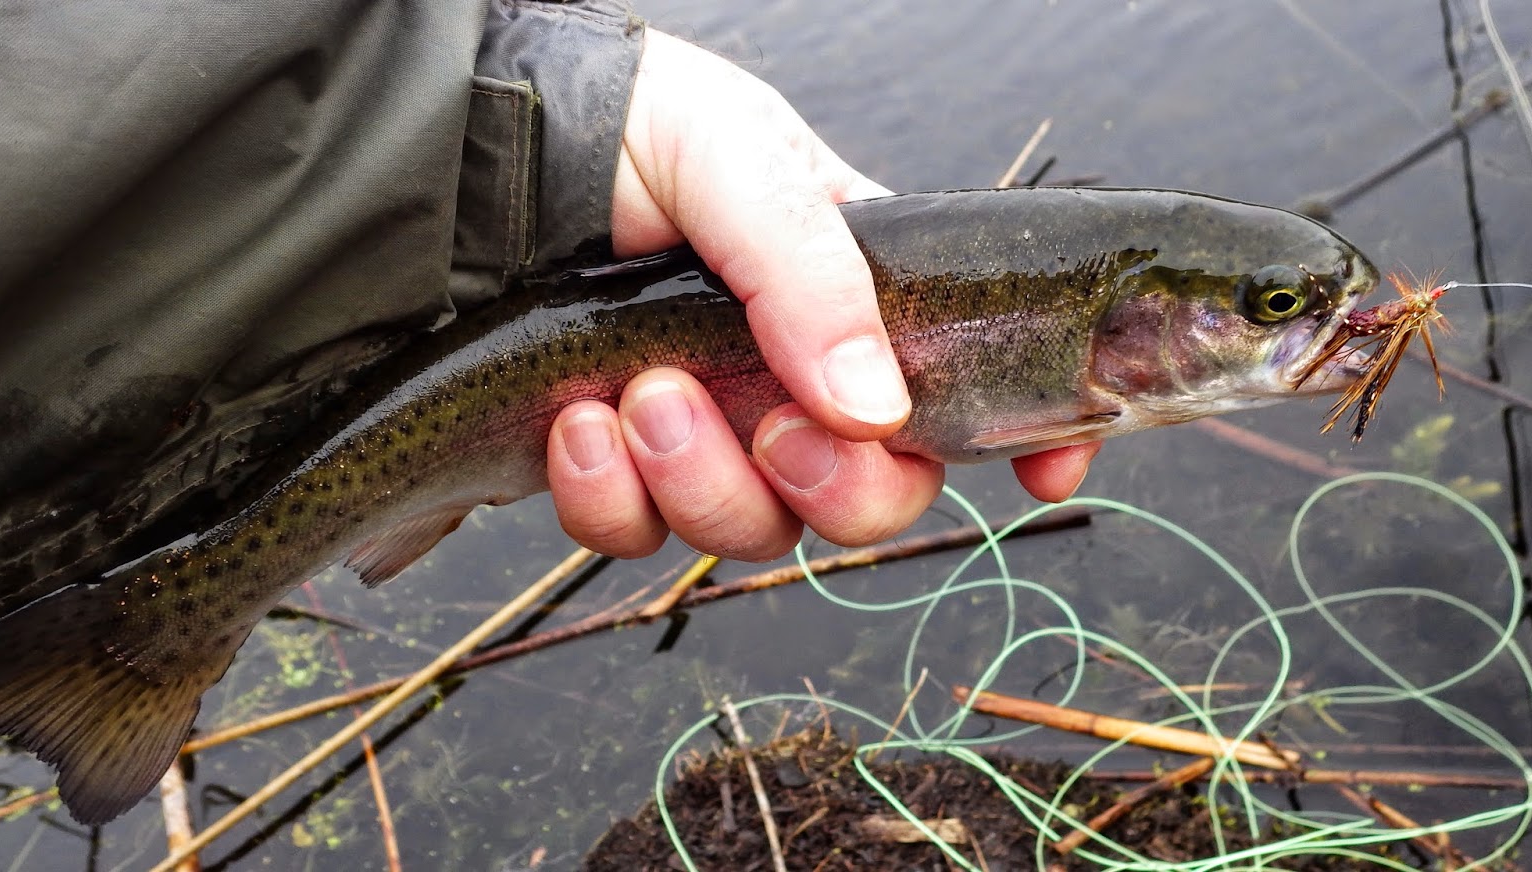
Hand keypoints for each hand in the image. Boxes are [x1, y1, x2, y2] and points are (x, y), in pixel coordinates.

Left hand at [547, 29, 1098, 559]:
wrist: (484, 160)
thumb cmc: (625, 129)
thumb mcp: (739, 158)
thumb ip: (813, 274)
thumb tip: (875, 408)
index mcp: (860, 295)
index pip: (972, 383)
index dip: (1029, 436)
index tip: (1047, 471)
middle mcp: (798, 379)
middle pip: (873, 499)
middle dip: (831, 486)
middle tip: (764, 421)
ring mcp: (712, 433)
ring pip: (757, 534)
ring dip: (701, 482)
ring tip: (643, 394)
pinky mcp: (622, 472)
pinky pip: (640, 538)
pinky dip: (609, 498)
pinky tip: (578, 425)